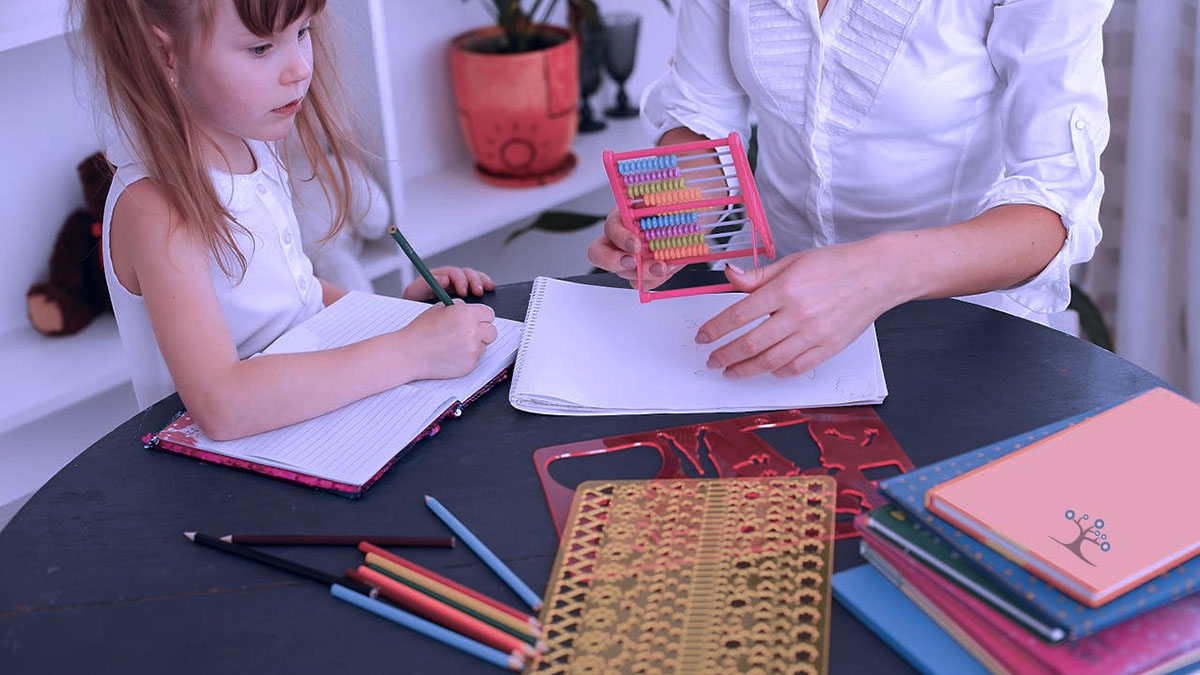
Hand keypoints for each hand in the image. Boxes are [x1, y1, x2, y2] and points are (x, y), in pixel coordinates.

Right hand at [394, 300, 497, 379]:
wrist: (408, 353)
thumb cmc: (420, 331)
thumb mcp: (439, 309)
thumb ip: (458, 307)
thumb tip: (470, 308)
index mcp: (467, 314)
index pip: (489, 314)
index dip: (482, 317)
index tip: (477, 320)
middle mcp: (472, 331)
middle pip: (492, 331)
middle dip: (482, 331)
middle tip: (469, 333)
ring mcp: (472, 350)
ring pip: (484, 346)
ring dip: (475, 345)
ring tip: (455, 344)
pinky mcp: (469, 365)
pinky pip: (475, 359)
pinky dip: (467, 357)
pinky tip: (451, 354)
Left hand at [402, 267, 494, 300]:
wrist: (414, 317)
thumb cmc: (413, 305)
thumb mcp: (413, 294)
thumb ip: (424, 284)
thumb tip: (444, 279)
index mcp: (438, 277)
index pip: (452, 273)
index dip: (460, 280)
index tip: (463, 291)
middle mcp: (450, 279)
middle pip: (466, 273)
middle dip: (474, 281)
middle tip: (477, 292)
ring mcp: (459, 286)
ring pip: (474, 278)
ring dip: (482, 282)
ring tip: (486, 290)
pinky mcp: (466, 294)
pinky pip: (478, 285)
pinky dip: (486, 286)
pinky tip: (490, 289)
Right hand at [586, 206, 681, 289]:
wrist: (687, 219)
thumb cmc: (673, 205)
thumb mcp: (668, 196)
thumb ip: (664, 197)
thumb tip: (672, 197)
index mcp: (623, 217)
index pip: (611, 228)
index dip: (620, 238)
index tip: (635, 245)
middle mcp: (620, 238)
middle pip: (602, 255)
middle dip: (617, 262)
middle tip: (636, 263)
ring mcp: (629, 257)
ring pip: (624, 272)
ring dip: (643, 273)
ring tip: (663, 266)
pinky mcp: (642, 271)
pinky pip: (641, 282)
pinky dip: (655, 279)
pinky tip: (668, 268)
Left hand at [696, 239, 897, 377]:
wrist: (878, 274)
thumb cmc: (836, 264)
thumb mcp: (792, 261)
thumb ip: (758, 275)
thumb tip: (729, 276)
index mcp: (784, 289)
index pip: (738, 314)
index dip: (715, 329)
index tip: (703, 338)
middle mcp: (798, 314)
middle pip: (750, 343)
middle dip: (724, 356)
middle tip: (712, 360)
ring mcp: (814, 334)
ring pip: (770, 361)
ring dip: (745, 370)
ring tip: (731, 372)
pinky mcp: (829, 347)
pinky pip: (796, 367)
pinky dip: (777, 372)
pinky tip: (766, 370)